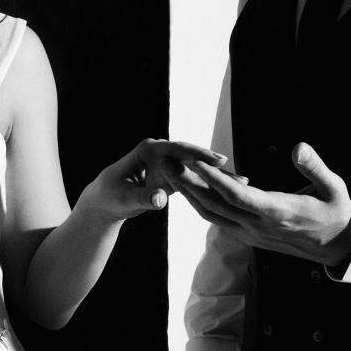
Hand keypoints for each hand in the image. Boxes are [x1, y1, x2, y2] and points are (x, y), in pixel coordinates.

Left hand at [81, 138, 228, 223]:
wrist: (106, 200)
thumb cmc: (110, 196)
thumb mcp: (124, 198)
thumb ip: (143, 197)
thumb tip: (161, 199)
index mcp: (149, 150)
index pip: (178, 149)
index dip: (199, 155)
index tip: (219, 160)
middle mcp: (163, 153)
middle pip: (194, 158)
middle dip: (217, 167)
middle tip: (241, 177)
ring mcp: (170, 164)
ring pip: (198, 169)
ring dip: (219, 177)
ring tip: (244, 185)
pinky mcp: (175, 176)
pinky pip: (195, 180)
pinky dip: (211, 186)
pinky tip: (231, 193)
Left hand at [173, 142, 350, 265]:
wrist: (335, 246)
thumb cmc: (336, 212)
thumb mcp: (335, 188)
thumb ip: (315, 167)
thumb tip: (299, 146)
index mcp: (278, 212)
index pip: (238, 196)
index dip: (214, 179)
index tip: (194, 160)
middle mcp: (258, 226)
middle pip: (214, 205)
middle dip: (188, 183)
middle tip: (166, 161)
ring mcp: (250, 233)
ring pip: (211, 214)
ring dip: (188, 193)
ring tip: (169, 171)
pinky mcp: (247, 235)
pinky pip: (217, 219)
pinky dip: (200, 202)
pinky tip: (189, 188)